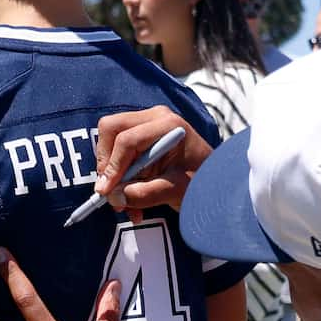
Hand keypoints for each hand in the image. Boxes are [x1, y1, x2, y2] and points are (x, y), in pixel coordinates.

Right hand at [91, 109, 211, 212]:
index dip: (113, 167)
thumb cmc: (203, 182)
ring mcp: (146, 123)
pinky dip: (117, 174)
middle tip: (110, 192)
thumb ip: (146, 194)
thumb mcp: (176, 191)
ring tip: (124, 203)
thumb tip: (116, 197)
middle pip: (111, 128)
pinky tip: (130, 197)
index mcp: (168, 125)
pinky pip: (116, 150)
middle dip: (106, 162)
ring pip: (109, 139)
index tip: (107, 192)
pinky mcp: (141, 136)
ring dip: (111, 172)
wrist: (215, 180)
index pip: (127, 140)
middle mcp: (154, 117)